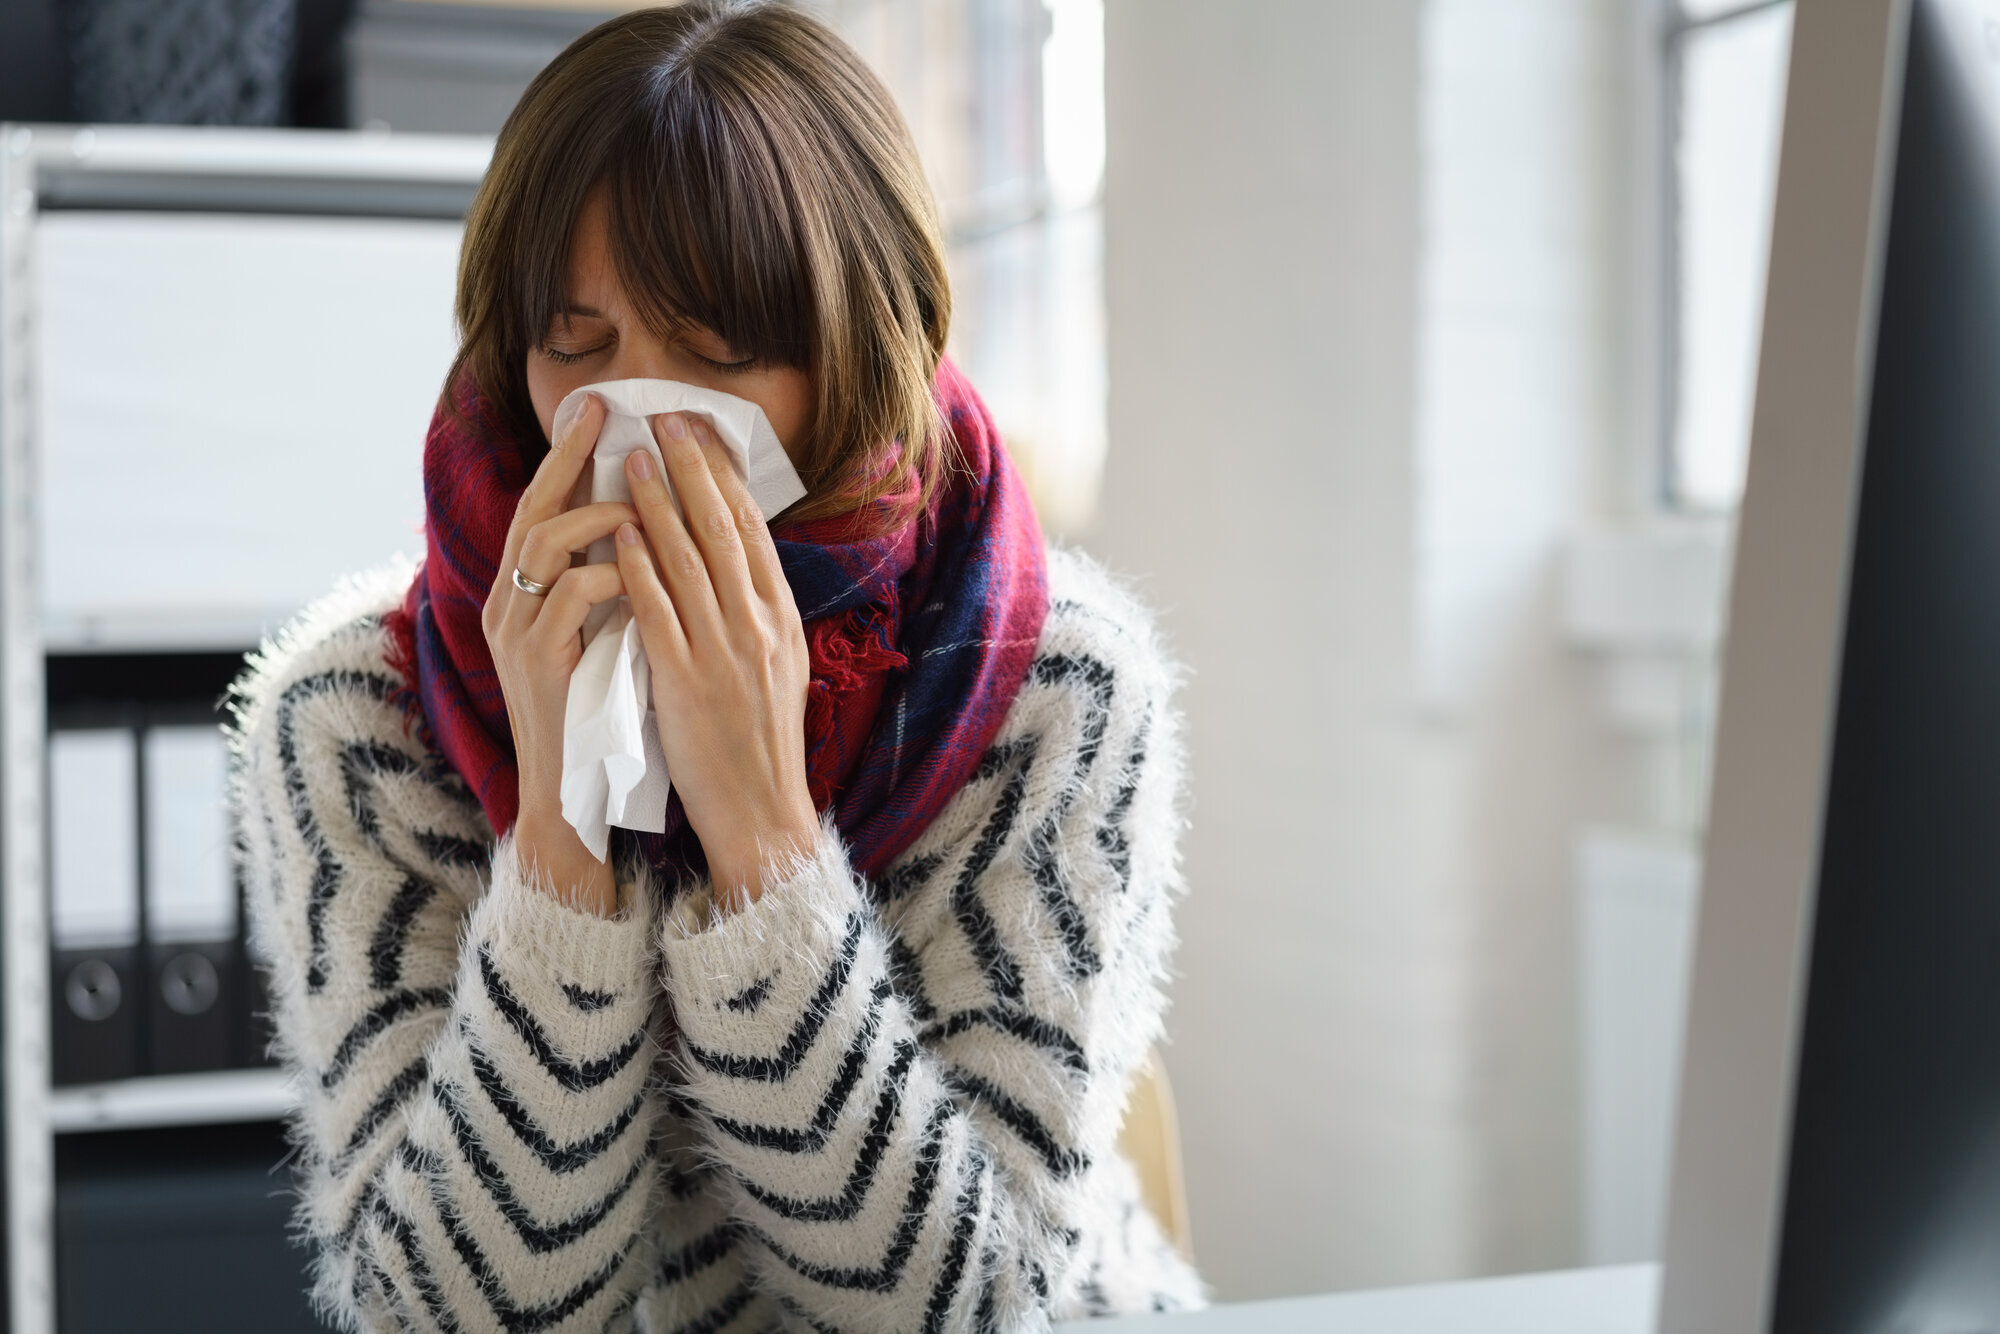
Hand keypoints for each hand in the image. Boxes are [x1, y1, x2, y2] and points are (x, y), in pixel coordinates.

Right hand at [481, 395, 638, 912]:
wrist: (575, 799)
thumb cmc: (603, 718)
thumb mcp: (606, 639)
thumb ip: (611, 589)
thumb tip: (649, 528)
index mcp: (524, 599)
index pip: (542, 511)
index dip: (567, 460)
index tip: (597, 412)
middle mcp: (507, 607)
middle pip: (531, 511)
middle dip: (566, 457)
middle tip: (600, 411)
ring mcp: (515, 633)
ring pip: (543, 545)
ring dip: (596, 516)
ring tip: (638, 501)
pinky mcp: (534, 662)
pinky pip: (569, 596)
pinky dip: (608, 575)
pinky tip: (639, 574)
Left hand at [614, 410, 817, 906]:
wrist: (763, 811)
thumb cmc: (761, 744)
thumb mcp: (779, 667)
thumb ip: (758, 614)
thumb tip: (737, 563)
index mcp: (782, 618)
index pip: (752, 530)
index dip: (725, 476)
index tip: (703, 435)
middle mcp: (758, 624)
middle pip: (722, 528)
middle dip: (692, 468)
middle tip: (667, 419)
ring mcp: (723, 649)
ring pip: (688, 558)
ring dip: (658, 501)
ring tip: (632, 457)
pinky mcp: (685, 678)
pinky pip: (657, 610)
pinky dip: (637, 565)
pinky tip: (618, 532)